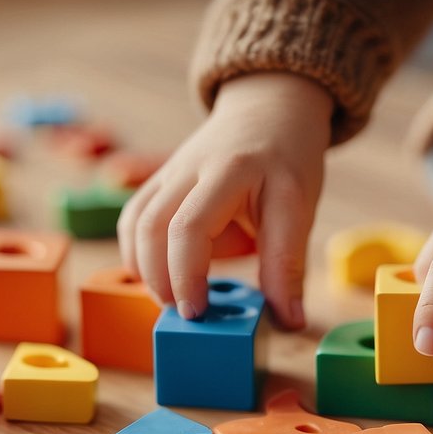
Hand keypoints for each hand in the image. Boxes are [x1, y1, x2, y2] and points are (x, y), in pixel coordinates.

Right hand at [118, 72, 332, 328]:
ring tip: (173, 302)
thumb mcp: (299, 208)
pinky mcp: (158, 182)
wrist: (267, 111)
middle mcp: (189, 169)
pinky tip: (160, 278)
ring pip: (135, 224)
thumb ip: (287, 265)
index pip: (191, 227)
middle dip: (161, 279)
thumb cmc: (286, 160)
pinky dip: (137, 254)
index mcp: (229, 171)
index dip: (188, 275)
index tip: (198, 313)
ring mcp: (168, 173)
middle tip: (187, 316)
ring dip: (145, 270)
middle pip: (151, 227)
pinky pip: (133, 219)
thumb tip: (289, 322)